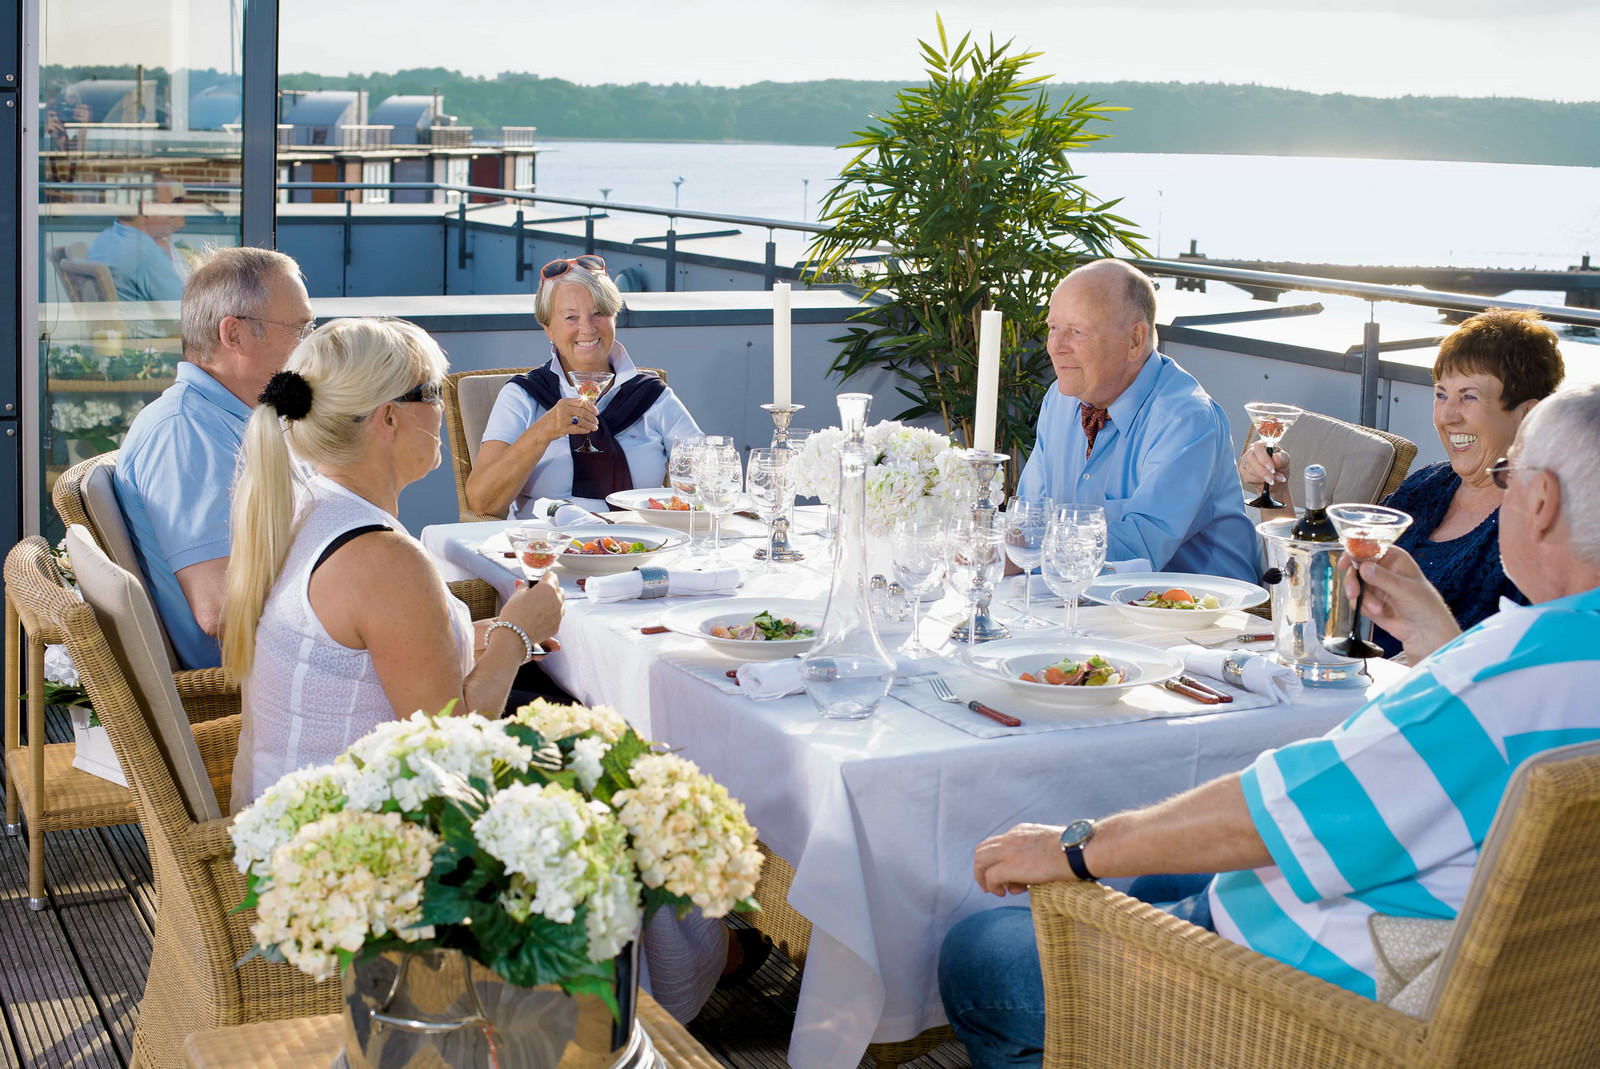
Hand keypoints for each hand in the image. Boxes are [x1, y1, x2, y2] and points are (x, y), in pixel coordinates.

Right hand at [496, 573, 564, 647]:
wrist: (514, 636)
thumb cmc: (514, 614)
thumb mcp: (516, 596)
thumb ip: (522, 587)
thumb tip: (522, 583)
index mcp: (547, 588)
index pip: (553, 576)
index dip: (545, 578)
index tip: (541, 581)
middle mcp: (557, 600)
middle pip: (559, 590)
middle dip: (550, 591)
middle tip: (538, 596)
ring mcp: (559, 614)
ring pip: (560, 604)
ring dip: (553, 604)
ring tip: (538, 609)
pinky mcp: (557, 626)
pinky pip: (557, 617)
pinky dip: (551, 616)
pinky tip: (539, 619)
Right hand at [535, 396, 599, 440]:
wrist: (542, 430)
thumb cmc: (553, 419)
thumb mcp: (562, 408)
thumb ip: (574, 406)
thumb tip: (591, 405)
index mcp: (564, 402)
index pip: (581, 402)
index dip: (591, 407)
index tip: (596, 412)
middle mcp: (563, 409)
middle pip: (583, 412)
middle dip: (592, 417)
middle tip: (596, 421)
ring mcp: (562, 419)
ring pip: (581, 421)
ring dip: (590, 425)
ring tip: (594, 427)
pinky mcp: (563, 428)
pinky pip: (577, 429)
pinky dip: (584, 430)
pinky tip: (587, 430)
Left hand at [972, 822, 1072, 896]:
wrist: (1080, 851)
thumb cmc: (1075, 852)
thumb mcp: (1051, 847)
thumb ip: (1038, 855)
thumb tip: (1036, 873)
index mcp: (1021, 831)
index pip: (998, 843)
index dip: (997, 860)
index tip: (1008, 875)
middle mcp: (1011, 838)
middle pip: (982, 850)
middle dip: (982, 869)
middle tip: (992, 885)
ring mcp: (1009, 851)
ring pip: (980, 861)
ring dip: (983, 878)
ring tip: (994, 891)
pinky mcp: (1011, 866)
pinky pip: (990, 876)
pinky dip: (992, 886)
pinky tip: (1003, 893)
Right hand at [1239, 441, 1289, 488]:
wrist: (1276, 480)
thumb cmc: (1280, 467)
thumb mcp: (1285, 461)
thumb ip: (1282, 458)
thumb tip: (1276, 457)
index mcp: (1262, 445)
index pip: (1259, 447)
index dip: (1264, 458)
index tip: (1272, 468)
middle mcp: (1252, 451)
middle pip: (1251, 458)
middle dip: (1262, 470)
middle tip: (1272, 478)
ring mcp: (1246, 460)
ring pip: (1249, 469)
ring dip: (1262, 477)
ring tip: (1273, 480)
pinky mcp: (1243, 470)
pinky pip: (1248, 477)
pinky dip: (1258, 481)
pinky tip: (1265, 482)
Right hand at [1340, 545, 1459, 661]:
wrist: (1424, 630)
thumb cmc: (1424, 604)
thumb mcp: (1405, 589)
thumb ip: (1383, 578)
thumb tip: (1363, 567)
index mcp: (1393, 558)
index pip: (1369, 548)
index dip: (1354, 552)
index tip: (1345, 563)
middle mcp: (1381, 569)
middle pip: (1355, 567)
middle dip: (1353, 581)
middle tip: (1354, 592)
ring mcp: (1374, 585)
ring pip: (1354, 584)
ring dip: (1362, 598)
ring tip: (1376, 609)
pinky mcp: (1369, 600)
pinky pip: (1356, 600)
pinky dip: (1363, 607)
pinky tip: (1377, 612)